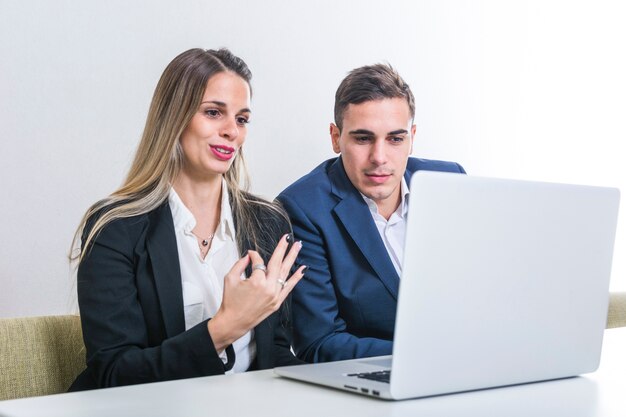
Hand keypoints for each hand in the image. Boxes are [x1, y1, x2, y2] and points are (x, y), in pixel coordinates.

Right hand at [208, 234, 305, 351]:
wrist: (233, 322)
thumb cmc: (230, 301)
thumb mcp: (230, 278)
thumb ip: (241, 263)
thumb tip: (250, 255)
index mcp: (256, 282)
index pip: (259, 262)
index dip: (254, 256)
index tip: (250, 255)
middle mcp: (268, 288)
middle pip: (277, 263)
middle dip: (283, 248)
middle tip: (288, 238)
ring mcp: (275, 296)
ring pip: (285, 273)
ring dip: (292, 258)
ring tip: (298, 246)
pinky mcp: (277, 303)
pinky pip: (289, 287)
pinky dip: (296, 278)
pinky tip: (302, 269)